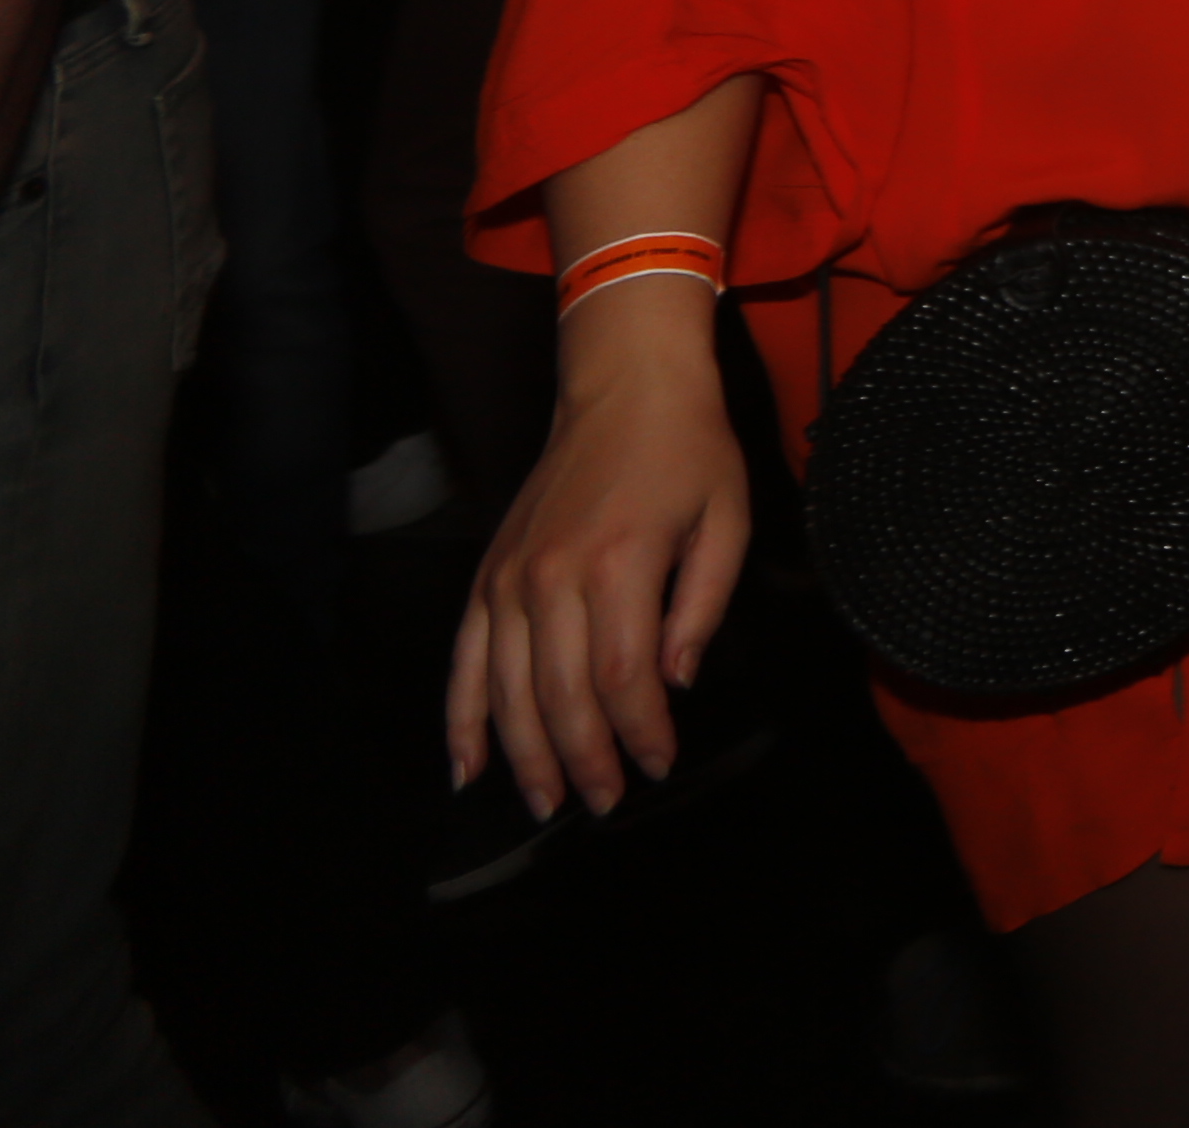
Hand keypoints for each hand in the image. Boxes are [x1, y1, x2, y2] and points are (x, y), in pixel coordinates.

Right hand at [446, 288, 753, 819]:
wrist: (624, 386)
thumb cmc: (687, 450)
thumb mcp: (726, 520)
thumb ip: (702, 607)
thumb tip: (676, 682)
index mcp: (618, 563)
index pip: (623, 677)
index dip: (640, 732)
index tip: (660, 764)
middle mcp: (552, 576)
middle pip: (561, 697)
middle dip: (585, 760)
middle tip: (605, 803)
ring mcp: (510, 578)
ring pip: (508, 691)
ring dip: (526, 756)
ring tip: (548, 801)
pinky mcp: (488, 576)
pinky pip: (466, 660)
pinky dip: (462, 718)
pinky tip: (468, 767)